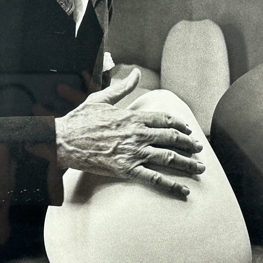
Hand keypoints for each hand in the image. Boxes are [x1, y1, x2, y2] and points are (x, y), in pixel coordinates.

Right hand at [54, 69, 204, 196]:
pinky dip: (171, 185)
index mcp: (132, 117)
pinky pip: (154, 179)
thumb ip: (122, 87)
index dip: (179, 125)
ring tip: (200, 168)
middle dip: (189, 144)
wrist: (62, 140)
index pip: (164, 120)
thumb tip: (135, 72)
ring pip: (168, 158)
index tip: (188, 130)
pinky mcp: (126, 169)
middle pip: (172, 139)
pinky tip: (184, 191)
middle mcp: (137, 134)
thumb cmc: (79, 119)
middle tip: (199, 149)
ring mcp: (133, 153)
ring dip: (188, 163)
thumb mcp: (101, 98)